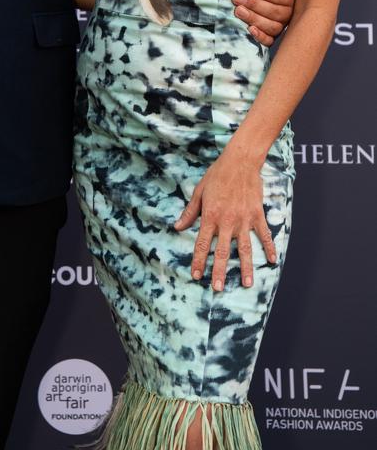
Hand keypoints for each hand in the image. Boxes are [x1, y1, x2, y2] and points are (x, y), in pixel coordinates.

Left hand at [174, 147, 275, 290]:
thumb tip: (178, 227)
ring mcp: (244, 219)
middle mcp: (227, 221)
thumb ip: (190, 212)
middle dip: (219, 271)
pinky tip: (272, 261)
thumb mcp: (199, 192)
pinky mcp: (257, 215)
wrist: (240, 161)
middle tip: (217, 288)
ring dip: (244, 267)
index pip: (202, 243)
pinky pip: (264, 235)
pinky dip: (269, 248)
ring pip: (244, 248)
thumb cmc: (217, 175)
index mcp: (210, 216)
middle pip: (222, 251)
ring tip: (245, 284)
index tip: (196, 275)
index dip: (198, 260)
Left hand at [232, 0, 294, 45]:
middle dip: (255, 5)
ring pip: (273, 27)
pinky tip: (249, 29)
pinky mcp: (271, 37)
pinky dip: (260, 36)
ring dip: (255, 19)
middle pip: (276, 12)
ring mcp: (280, 26)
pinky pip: (269, 41)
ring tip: (238, 11)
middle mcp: (287, 13)